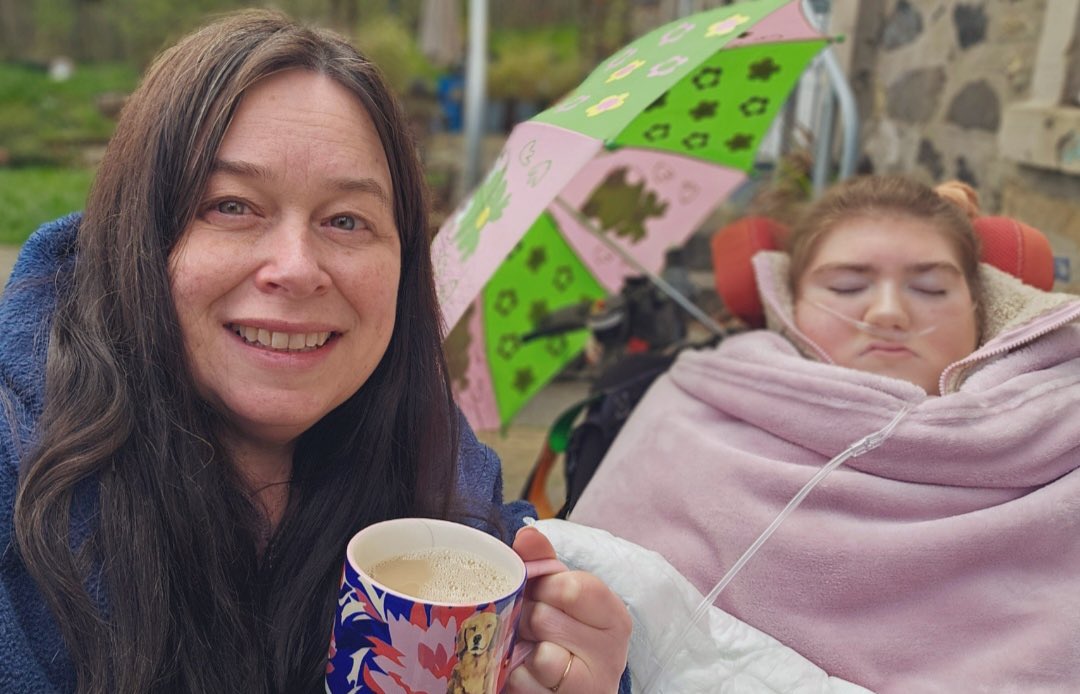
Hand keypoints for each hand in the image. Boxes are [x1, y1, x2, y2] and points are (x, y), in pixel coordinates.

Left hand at [507, 526, 630, 692]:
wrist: (567, 687)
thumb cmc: (562, 635)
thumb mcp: (559, 595)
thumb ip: (544, 561)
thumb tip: (527, 534)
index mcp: (615, 616)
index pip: (573, 587)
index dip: (544, 587)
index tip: (540, 593)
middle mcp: (613, 653)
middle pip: (546, 618)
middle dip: (526, 619)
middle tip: (530, 626)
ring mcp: (591, 685)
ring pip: (539, 654)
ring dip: (522, 649)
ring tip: (529, 649)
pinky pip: (524, 682)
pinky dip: (516, 676)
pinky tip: (526, 674)